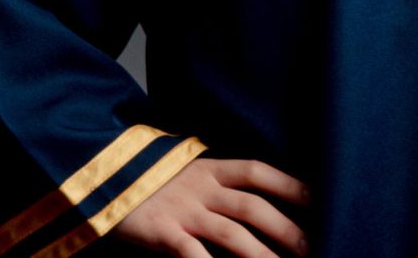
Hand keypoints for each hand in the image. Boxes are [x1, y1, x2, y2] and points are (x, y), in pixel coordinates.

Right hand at [112, 155, 309, 256]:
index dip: (288, 184)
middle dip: (286, 228)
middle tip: (313, 246)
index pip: (257, 172)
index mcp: (210, 167)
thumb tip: (249, 198)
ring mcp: (183, 210)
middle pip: (253, 206)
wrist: (98, 172)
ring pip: (232, 233)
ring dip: (261, 255)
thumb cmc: (147, 178)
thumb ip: (214, 182)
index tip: (318, 198)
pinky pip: (193, 254)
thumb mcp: (184, 171)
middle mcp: (202, 186)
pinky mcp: (163, 232)